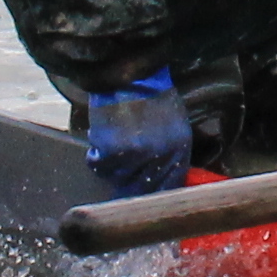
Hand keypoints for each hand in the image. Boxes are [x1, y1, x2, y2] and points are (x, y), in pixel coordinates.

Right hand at [82, 69, 197, 194]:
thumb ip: (171, 156)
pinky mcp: (112, 150)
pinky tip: (103, 137)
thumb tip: (161, 186)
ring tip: (115, 141)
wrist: (129, 75)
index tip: (142, 202)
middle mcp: (160, 157)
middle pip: (141, 191)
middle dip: (129, 187)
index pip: (169, 188)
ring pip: (117, 179)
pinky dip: (96, 155)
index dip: (154, 197)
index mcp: (179, 150)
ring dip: (111, 166)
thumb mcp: (174, 126)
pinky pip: (98, 166)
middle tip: (120, 178)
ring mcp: (136, 155)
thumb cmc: (152, 97)